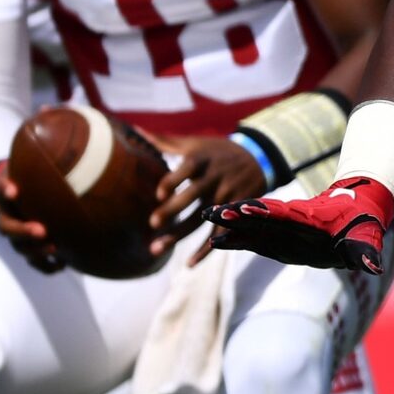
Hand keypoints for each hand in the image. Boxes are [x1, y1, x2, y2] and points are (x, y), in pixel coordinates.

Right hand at [0, 162, 64, 273]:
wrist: (29, 194)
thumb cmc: (33, 176)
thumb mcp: (32, 161)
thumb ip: (43, 151)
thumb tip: (57, 125)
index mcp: (5, 194)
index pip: (0, 188)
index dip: (5, 188)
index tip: (14, 189)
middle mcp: (7, 216)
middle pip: (7, 227)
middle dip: (23, 230)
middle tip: (41, 229)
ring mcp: (18, 235)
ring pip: (20, 248)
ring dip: (36, 250)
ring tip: (54, 247)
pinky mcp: (31, 247)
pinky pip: (35, 263)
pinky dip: (47, 265)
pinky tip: (63, 264)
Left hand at [148, 133, 268, 258]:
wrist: (260, 158)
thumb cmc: (218, 151)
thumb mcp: (196, 143)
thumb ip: (165, 141)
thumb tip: (134, 130)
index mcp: (201, 160)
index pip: (186, 170)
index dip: (173, 181)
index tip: (159, 194)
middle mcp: (214, 178)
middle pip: (192, 197)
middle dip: (172, 211)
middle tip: (152, 224)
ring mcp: (226, 197)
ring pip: (201, 220)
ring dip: (179, 235)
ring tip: (156, 249)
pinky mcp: (236, 212)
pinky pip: (220, 234)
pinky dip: (205, 250)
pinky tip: (189, 263)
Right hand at [209, 175, 393, 274]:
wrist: (355, 212)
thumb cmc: (362, 227)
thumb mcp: (367, 239)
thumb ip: (366, 253)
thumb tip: (373, 266)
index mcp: (311, 219)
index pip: (286, 215)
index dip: (267, 213)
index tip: (247, 208)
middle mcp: (292, 222)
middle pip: (262, 216)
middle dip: (239, 214)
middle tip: (213, 211)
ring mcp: (283, 229)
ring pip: (253, 225)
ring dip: (231, 223)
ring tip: (205, 216)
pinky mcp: (278, 237)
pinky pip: (254, 238)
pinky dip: (237, 238)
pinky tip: (217, 241)